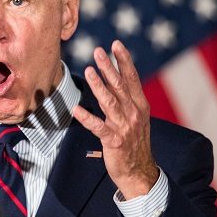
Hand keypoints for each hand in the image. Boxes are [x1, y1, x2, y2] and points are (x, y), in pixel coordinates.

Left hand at [72, 40, 158, 199]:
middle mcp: (134, 113)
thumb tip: (113, 79)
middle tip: (97, 51)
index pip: (132, 78)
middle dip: (108, 67)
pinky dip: (87, 118)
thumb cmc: (133, 142)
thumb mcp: (135, 118)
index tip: (116, 44)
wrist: (139, 172)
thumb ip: (126, 99)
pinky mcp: (113, 141)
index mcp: (140, 105)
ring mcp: (124, 127)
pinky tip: (76, 109)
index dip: (124, 61)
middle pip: (119, 86)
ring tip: (89, 70)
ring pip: (109, 102)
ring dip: (98, 85)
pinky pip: (98, 127)